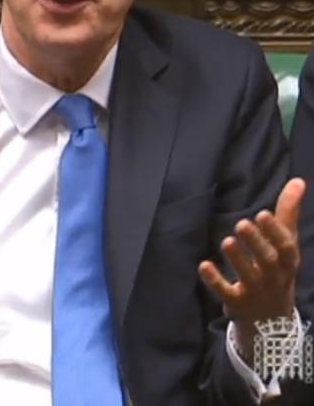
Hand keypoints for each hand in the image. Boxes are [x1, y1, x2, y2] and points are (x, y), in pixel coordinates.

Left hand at [199, 177, 305, 325]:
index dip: (275, 232)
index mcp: (286, 261)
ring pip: (248, 276)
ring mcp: (255, 291)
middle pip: (267, 260)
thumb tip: (297, 181)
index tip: (262, 214)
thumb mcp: (286, 243)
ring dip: (238, 259)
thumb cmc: (277, 270)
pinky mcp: (236, 303)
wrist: (271, 320)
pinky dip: (215, 280)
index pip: (284, 247)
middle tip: (242, 224)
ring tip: (227, 241)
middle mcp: (274, 277)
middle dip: (256, 243)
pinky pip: (225, 292)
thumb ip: (288, 212)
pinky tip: (203, 265)